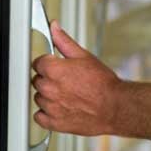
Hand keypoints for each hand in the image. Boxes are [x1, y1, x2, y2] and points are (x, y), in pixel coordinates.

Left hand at [31, 21, 122, 135]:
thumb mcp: (84, 55)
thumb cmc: (102, 83)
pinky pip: (39, 116)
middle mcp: (48, 88)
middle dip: (48, 78)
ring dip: (48, 95)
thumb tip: (54, 28)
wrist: (114, 107)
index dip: (48, 63)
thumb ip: (64, 41)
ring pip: (38, 97)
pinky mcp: (53, 122)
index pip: (37, 63)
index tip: (56, 66)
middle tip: (66, 80)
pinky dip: (46, 113)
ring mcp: (50, 107)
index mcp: (53, 70)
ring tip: (66, 94)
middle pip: (37, 80)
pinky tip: (59, 107)